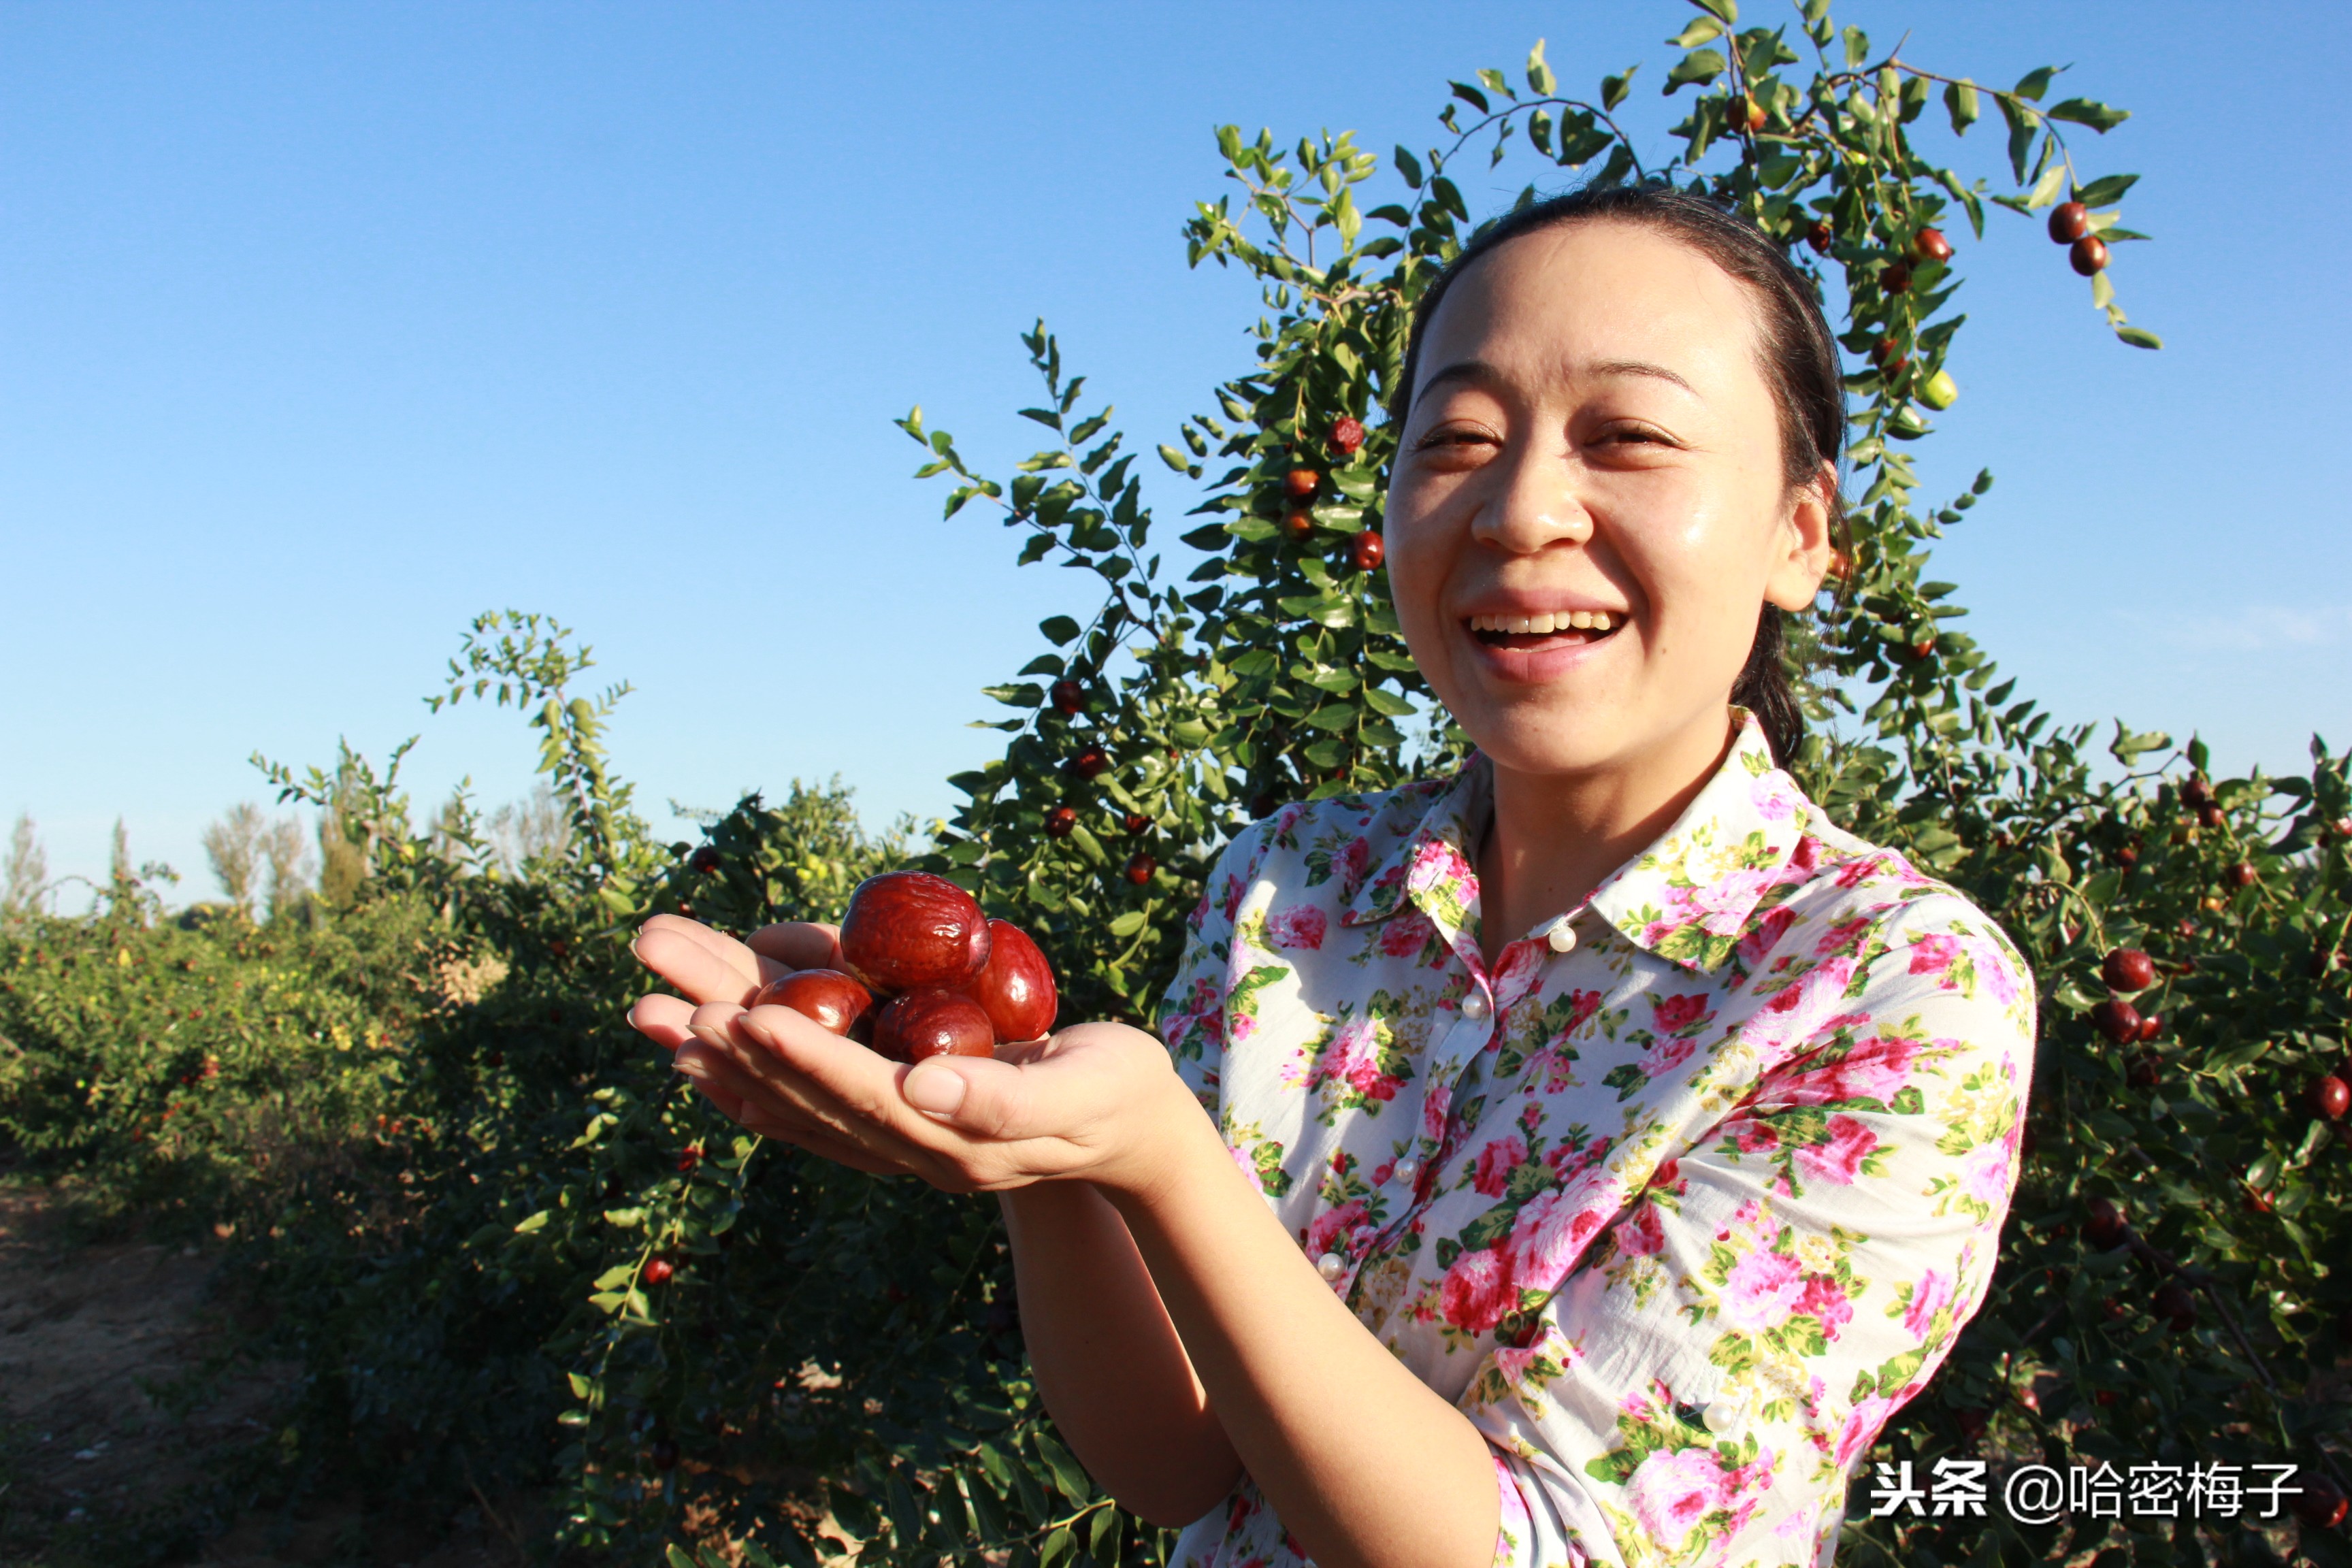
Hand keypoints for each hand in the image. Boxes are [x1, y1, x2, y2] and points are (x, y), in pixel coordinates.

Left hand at [627, 914, 1196, 1194]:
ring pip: (789, 1100)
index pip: (860, 1093)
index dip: (798, 1055)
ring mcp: (893, 1139)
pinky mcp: (890, 1121)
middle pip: (802, 1094)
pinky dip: (750, 1078)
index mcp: (952, 1139)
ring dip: (718, 1056)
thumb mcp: (1079, 1090)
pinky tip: (703, 1054)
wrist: (1126, 1129)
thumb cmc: (1115, 1094)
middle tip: (654, 997)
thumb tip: (922, 1085)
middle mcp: (907, 1145)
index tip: (739, 1016)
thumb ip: (1003, 1096)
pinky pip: (804, 1106)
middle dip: (729, 1043)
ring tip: (648, 1014)